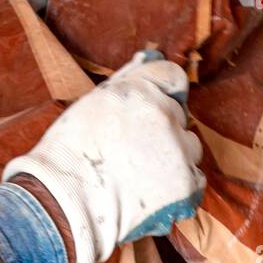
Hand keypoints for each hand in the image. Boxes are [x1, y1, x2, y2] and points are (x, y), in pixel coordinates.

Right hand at [3, 51, 205, 262]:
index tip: (150, 111)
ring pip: (190, 147)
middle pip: (179, 115)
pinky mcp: (185, 184)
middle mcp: (164, 114)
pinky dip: (180, 186)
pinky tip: (154, 193)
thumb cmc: (68, 155)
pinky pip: (196, 179)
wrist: (66, 204)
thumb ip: (125, 82)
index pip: (172, 76)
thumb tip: (147, 58)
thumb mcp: (92, 104)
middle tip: (134, 152)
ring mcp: (178, 150)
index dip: (162, 93)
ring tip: (143, 176)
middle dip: (162, 129)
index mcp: (140, 90)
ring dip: (174, 157)